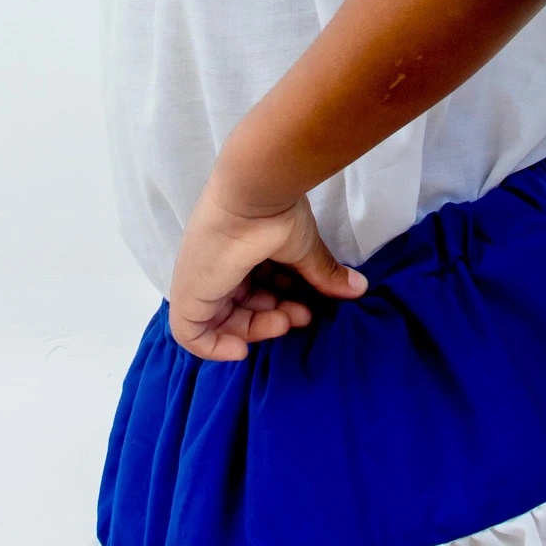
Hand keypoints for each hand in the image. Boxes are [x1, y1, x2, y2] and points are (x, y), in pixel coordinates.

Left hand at [168, 176, 367, 361]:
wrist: (253, 196)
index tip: (307, 307)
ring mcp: (200, 280)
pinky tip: (243, 348)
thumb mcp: (304, 248)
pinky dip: (215, 349)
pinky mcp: (187, 296)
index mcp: (239, 250)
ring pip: (224, 321)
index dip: (281, 302)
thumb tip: (359, 287)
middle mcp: (217, 265)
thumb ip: (324, 272)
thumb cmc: (276, 213)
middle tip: (303, 316)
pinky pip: (192, 335)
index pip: (256, 288)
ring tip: (288, 321)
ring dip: (258, 329)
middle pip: (242, 306)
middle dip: (275, 317)